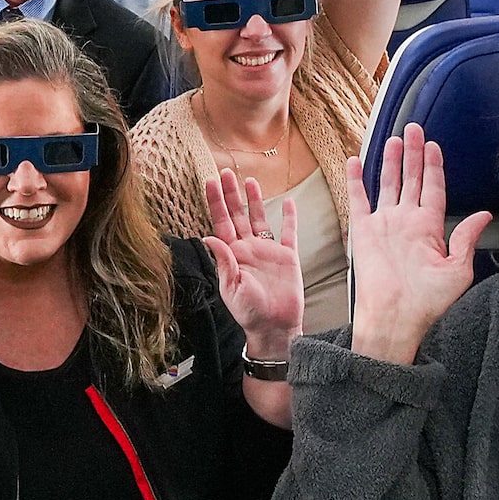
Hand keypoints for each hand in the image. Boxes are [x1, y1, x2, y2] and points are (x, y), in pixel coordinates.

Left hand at [204, 167, 303, 355]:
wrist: (275, 327)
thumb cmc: (250, 313)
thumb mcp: (232, 288)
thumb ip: (224, 262)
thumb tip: (208, 237)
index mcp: (232, 255)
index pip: (221, 223)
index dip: (216, 203)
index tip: (210, 182)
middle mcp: (248, 249)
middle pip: (238, 215)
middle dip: (231, 194)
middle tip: (226, 172)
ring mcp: (268, 251)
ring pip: (260, 219)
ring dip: (255, 200)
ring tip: (250, 180)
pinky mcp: (288, 257)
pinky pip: (289, 232)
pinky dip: (289, 217)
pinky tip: (288, 203)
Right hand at [347, 130, 487, 364]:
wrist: (395, 316)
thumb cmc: (427, 301)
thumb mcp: (458, 269)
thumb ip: (466, 239)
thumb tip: (483, 215)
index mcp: (430, 228)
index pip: (433, 188)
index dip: (433, 166)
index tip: (434, 146)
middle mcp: (407, 221)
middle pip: (411, 179)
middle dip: (413, 154)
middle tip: (414, 129)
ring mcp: (385, 224)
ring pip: (388, 183)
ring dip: (391, 161)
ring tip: (394, 138)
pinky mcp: (364, 231)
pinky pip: (359, 200)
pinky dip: (356, 180)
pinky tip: (356, 161)